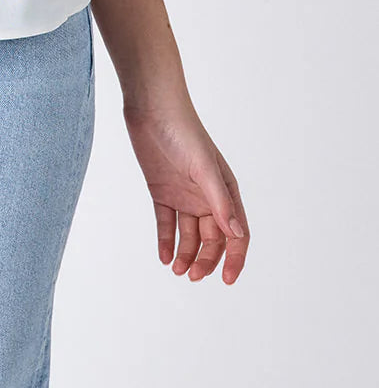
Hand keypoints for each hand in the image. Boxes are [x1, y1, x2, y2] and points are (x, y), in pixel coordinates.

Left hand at [122, 97, 249, 283]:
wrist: (151, 108)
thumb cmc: (183, 132)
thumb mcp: (203, 168)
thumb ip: (219, 202)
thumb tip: (237, 235)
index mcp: (225, 191)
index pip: (237, 233)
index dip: (235, 258)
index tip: (226, 280)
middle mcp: (207, 196)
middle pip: (212, 239)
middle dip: (205, 260)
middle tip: (193, 277)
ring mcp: (184, 195)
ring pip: (189, 235)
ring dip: (186, 255)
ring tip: (177, 270)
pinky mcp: (161, 191)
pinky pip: (166, 223)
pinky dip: (166, 241)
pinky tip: (164, 256)